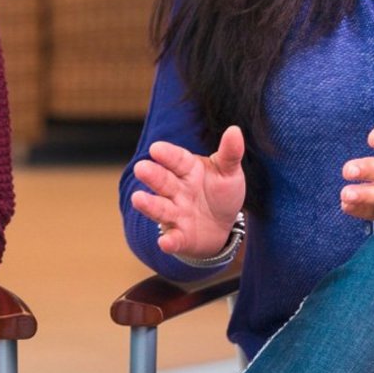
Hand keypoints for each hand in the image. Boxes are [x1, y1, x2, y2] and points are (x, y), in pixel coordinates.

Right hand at [129, 126, 246, 258]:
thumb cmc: (221, 193)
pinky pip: (174, 239)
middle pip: (163, 181)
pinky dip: (169, 242)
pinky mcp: (180, 237)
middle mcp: (177, 191)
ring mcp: (176, 214)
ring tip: (137, 199)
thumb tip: (235, 130)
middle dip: (152, 176)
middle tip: (141, 168)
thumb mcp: (229, 172)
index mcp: (188, 170)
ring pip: (160, 208)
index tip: (156, 148)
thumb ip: (230, 153)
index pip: (177, 160)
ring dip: (149, 205)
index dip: (167, 155)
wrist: (222, 226)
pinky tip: (164, 243)